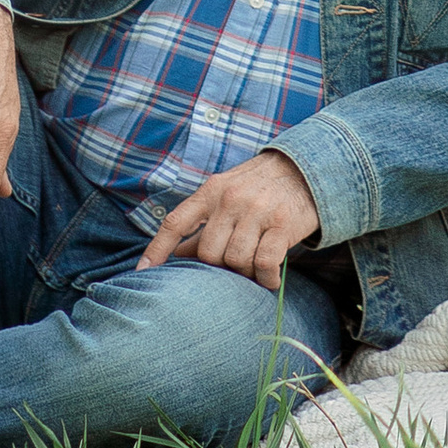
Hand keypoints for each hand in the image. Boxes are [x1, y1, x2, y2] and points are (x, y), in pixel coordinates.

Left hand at [140, 150, 321, 285]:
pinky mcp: (282, 225)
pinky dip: (265, 277)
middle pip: (207, 252)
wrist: (306, 169)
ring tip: (254, 265)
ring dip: (244, 272)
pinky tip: (270, 276)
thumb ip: (202, 220)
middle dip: (217, 266)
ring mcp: (257, 211)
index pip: (176, 222)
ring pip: (235, 260)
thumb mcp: (226, 193)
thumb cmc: (259, 187)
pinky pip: (264, 264)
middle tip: (233, 263)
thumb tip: (175, 255)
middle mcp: (231, 199)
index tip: (142, 272)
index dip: (156, 249)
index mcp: (212, 190)